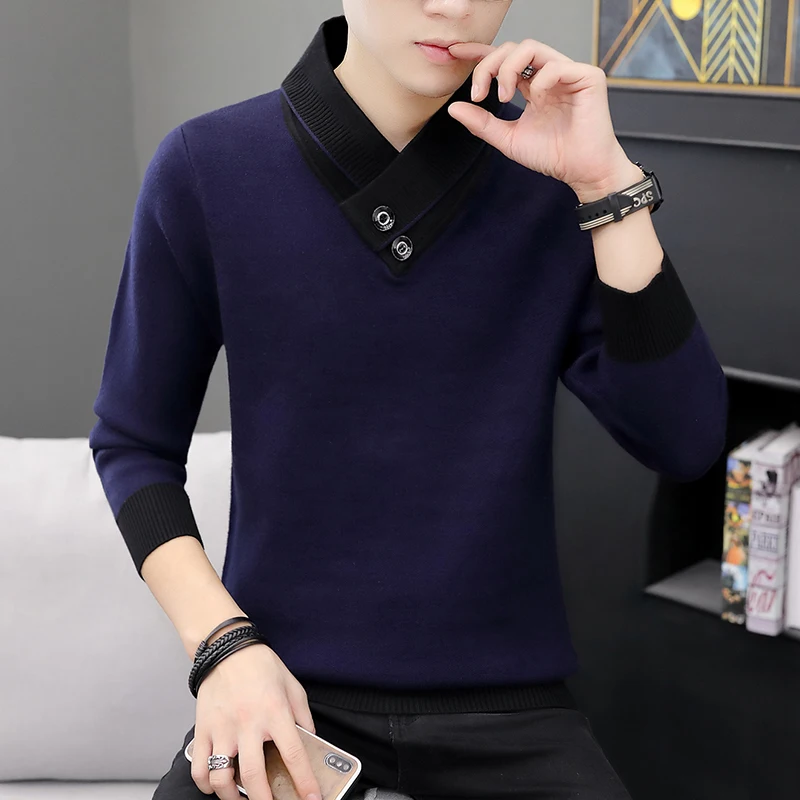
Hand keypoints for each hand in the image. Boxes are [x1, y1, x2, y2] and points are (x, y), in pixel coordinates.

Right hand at [190, 643, 321, 799]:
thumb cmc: (261, 665)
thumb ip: (303, 716)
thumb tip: (311, 742)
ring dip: (232, 797)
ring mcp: (223, 728)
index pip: (293, 753)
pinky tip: (216, 785)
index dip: (304, 781)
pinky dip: (206, 784)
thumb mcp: (293, 687)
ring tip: (242, 799)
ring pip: (222, 778)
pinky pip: (200, 767)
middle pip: (254, 776)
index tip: (312, 797)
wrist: (228, 649)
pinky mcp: (203, 729)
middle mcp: (248, 723)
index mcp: (275, 711)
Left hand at [446, 39, 636, 202]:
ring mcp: (568, 73)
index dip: (480, 52)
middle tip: (478, 93)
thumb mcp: (508, 139)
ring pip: (531, 47)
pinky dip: (540, 81)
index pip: (504, 59)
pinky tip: (538, 100)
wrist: (581, 172)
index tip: (455, 53)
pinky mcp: (587, 77)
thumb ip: (482, 123)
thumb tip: (453, 108)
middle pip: (513, 48)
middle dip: (488, 65)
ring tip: (503, 97)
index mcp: (532, 86)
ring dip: (508, 69)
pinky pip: (556, 65)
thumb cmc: (553, 155)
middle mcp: (549, 75)